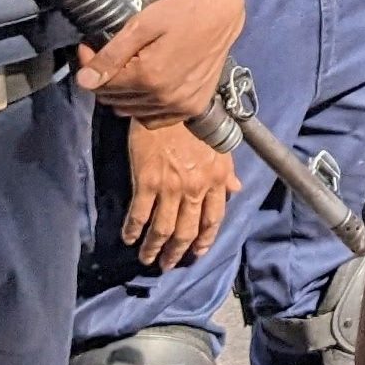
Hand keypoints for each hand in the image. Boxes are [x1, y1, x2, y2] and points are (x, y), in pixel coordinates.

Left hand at [81, 0, 246, 125]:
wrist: (222, 12)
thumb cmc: (182, 10)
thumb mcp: (141, 25)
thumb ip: (112, 55)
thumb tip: (84, 81)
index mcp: (149, 77)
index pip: (102, 85)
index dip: (89, 66)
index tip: (88, 47)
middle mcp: (165, 98)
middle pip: (115, 101)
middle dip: (104, 79)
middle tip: (104, 56)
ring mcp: (181, 106)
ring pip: (132, 112)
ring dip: (122, 94)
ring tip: (125, 69)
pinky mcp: (193, 108)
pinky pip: (155, 120)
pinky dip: (144, 108)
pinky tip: (145, 89)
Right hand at [124, 119, 237, 270]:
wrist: (171, 99)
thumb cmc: (194, 119)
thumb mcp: (219, 145)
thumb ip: (227, 171)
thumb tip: (236, 189)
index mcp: (216, 179)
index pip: (214, 219)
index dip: (205, 240)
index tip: (197, 252)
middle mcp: (196, 188)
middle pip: (187, 231)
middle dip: (177, 252)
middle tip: (168, 264)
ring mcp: (171, 187)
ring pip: (164, 229)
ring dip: (154, 248)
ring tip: (147, 259)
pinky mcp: (147, 181)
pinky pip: (140, 214)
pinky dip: (133, 230)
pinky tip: (128, 238)